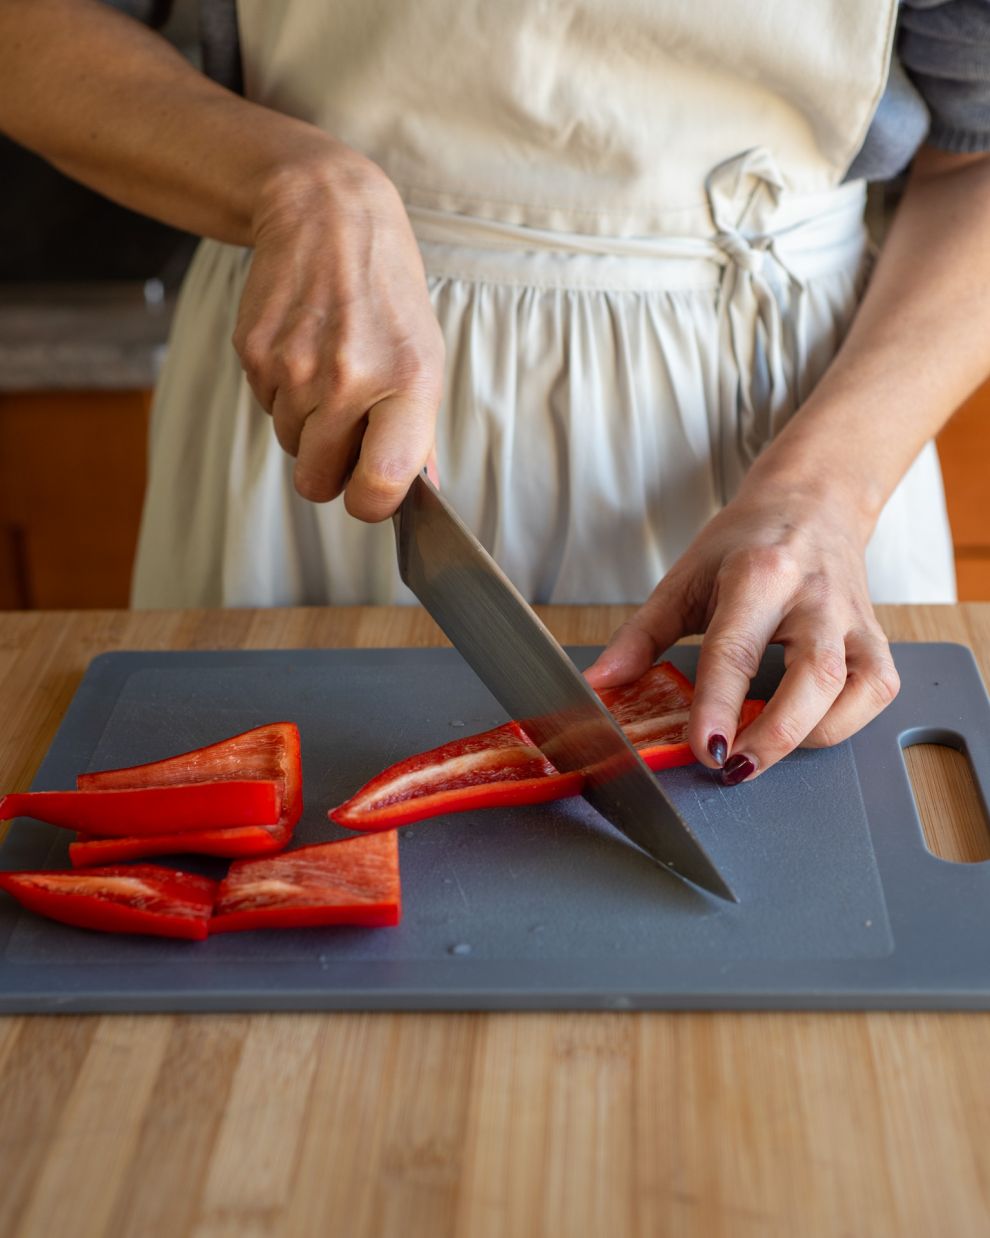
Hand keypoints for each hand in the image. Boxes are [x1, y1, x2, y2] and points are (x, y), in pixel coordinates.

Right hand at [232, 144, 444, 518]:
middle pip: (318, 480)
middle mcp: (348, 379)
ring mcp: (295, 367)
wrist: (327, 216)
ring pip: (290, 445)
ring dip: (306, 424)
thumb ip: (419, 431)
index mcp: (407, 383)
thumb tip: (420, 491)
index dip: (370, 503)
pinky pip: (265, 408)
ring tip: (328, 369)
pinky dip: (281, 392)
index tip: (369, 493)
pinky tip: (302, 349)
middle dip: (329, 469)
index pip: (379, 484)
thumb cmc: (386, 294)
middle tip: (346, 428)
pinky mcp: (254, 353)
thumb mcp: (424, 355)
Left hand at [585, 475, 899, 783]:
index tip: (702, 748)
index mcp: (758, 574)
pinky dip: (841, 724)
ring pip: (853, 690)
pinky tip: (803, 728)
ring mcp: (853, 619)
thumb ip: (640, 637)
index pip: (735, 649)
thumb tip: (599, 684)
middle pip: (810, 677)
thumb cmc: (746, 543)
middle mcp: (814, 597)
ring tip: (757, 752)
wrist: (813, 504)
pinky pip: (874, 694)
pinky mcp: (876, 639)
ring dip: (806, 737)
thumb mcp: (684, 579)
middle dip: (773, 735)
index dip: (718, 706)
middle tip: (730, 766)